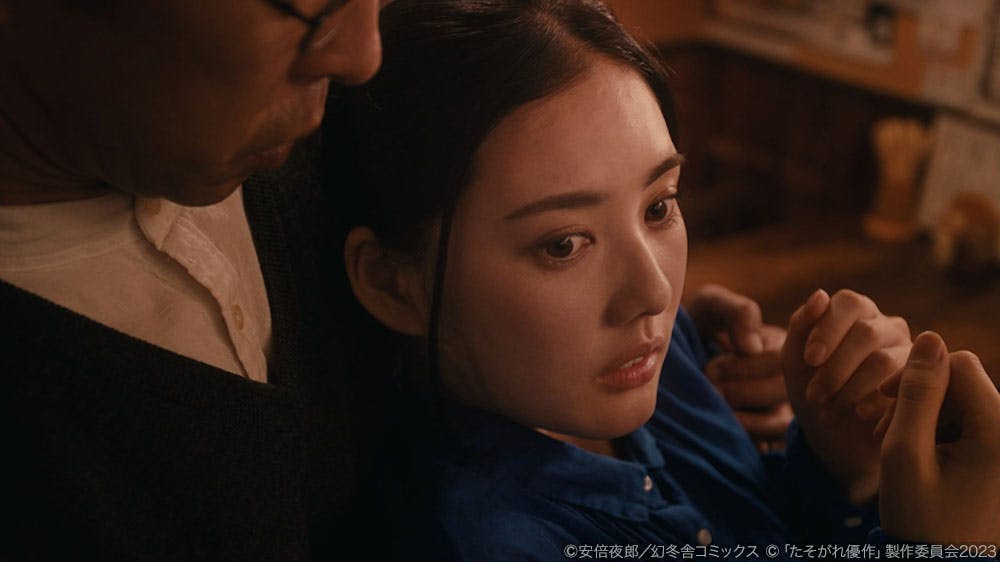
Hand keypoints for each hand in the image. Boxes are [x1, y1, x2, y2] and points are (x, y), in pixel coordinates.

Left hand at [689, 284, 792, 450]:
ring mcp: (778, 408)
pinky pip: (769, 446)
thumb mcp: (711, 306)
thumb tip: (752, 348)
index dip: (742, 367)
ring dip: (743, 420)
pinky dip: (747, 441)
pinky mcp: (766, 435)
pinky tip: (720, 431)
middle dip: (739, 393)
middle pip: (782, 392)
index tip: (709, 367)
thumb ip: (735, 312)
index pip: (779, 360)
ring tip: (711, 411)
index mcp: (780, 345)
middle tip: (706, 391)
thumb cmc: (695, 326)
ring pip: (778, 423)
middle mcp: (787, 378)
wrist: (664, 359)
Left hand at [782, 289, 910, 504]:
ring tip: (829, 411)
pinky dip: (876, 403)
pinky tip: (860, 415)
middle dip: (834, 368)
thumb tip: (820, 295)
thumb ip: (801, 326)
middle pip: (866, 334)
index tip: (809, 360)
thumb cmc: (810, 385)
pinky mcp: (926, 385)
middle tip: (814, 396)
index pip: (848, 303)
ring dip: (850, 390)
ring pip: (884, 362)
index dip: (827, 329)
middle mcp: (887, 326)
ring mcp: (911, 354)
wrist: (832, 434)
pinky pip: (906, 388)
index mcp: (855, 311)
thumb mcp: (794, 358)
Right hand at [877, 332, 999, 544]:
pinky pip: (970, 422)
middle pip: (962, 382)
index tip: (884, 401)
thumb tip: (929, 338)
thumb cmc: (922, 518)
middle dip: (918, 399)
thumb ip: (915, 394)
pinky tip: (916, 455)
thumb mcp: (904, 453)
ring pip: (963, 401)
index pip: (960, 363)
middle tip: (881, 429)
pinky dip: (939, 432)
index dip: (917, 374)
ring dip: (924, 416)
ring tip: (895, 447)